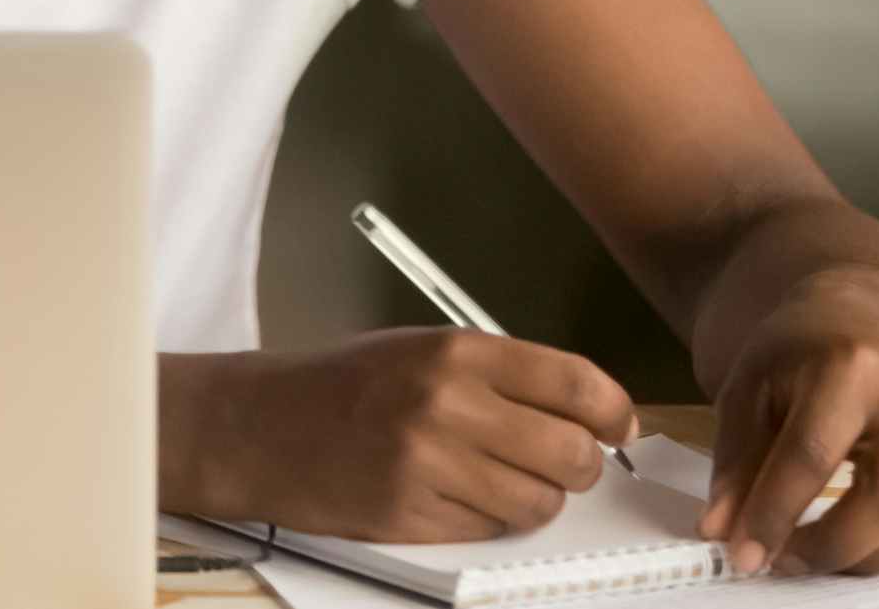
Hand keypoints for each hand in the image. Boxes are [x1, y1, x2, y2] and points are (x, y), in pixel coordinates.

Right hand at [168, 329, 636, 541]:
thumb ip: (498, 374)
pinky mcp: (411, 515)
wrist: (259, 424)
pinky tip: (457, 496)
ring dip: (536, 499)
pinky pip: (491, 530)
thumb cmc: (342, 384)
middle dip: (581, 465)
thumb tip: (585, 410)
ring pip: (539, 502)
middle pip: (571, 453)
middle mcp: (447, 404)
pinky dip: (488, 520)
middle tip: (565, 461)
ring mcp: (428, 464)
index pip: (575, 384)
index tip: (619, 426)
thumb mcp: (421, 349)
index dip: (614, 411)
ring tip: (502, 480)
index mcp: (456, 351)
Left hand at [699, 281, 878, 576]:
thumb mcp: (748, 390)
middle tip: (782, 563)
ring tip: (816, 558)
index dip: (776, 513)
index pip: (814, 454)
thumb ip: (735, 463)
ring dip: (869, 560)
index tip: (745, 556)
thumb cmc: (796, 357)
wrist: (861, 322)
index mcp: (849, 367)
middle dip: (831, 547)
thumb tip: (720, 532)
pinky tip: (859, 548)